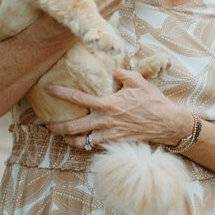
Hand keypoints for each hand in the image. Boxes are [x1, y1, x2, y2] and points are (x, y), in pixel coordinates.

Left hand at [45, 67, 192, 148]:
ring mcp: (109, 135)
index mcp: (108, 103)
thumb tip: (110, 67)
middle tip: (46, 124)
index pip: (77, 97)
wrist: (168, 124)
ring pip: (80, 142)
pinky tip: (81, 140)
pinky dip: (85, 144)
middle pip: (72, 127)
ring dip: (68, 139)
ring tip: (61, 135)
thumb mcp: (137, 81)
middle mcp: (105, 121)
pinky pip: (94, 146)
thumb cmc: (153, 101)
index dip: (60, 92)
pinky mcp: (115, 144)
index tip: (47, 88)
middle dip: (55, 126)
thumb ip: (120, 73)